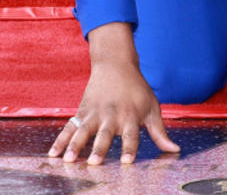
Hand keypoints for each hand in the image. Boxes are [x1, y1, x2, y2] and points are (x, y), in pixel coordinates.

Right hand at [48, 23, 178, 164]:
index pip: (131, 135)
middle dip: (99, 148)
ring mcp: (94, 113)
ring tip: (68, 159)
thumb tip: (174, 150)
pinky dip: (60, 141)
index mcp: (130, 115)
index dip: (129, 148)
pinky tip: (52, 154)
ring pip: (83, 131)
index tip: (126, 161)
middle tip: (94, 162)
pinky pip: (69, 128)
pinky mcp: (81, 112)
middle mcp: (111, 115)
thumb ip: (159, 132)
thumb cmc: (137, 90)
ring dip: (75, 145)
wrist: (115, 64)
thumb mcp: (152, 107)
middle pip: (104, 134)